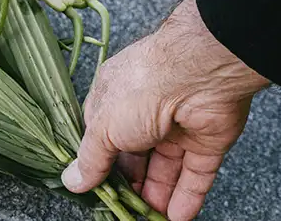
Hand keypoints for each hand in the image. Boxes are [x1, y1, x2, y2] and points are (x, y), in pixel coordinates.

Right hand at [61, 0, 269, 220]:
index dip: (101, 167)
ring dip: (158, 197)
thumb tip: (73, 180)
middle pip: (136, 160)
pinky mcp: (207, 141)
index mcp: (116, 101)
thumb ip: (90, 158)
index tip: (97, 192)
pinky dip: (188, 198)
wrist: (199, 73)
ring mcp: (178, 127)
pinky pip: (196, 175)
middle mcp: (146, 113)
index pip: (105, 141)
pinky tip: (177, 218)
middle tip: (124, 211)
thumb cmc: (143, 87)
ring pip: (167, 171)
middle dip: (130, 187)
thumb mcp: (103, 127)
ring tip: (149, 219)